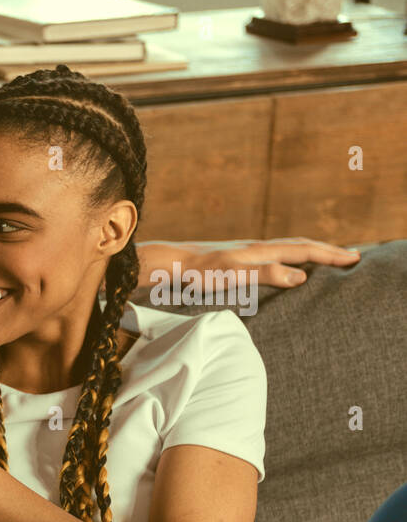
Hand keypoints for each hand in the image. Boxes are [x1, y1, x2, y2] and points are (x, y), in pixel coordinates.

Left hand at [136, 238, 360, 293]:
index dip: (330, 255)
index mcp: (259, 250)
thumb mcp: (231, 275)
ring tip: (325, 257)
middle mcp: (254, 247)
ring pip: (285, 248)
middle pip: (298, 245)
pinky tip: (282, 265)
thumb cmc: (196, 273)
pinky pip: (270, 255)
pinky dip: (287, 257)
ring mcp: (243, 251)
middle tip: (352, 255)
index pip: (304, 250)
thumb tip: (301, 276)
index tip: (355, 259)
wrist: (167, 264)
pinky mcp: (232, 258)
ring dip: (309, 251)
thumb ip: (265, 274)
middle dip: (326, 250)